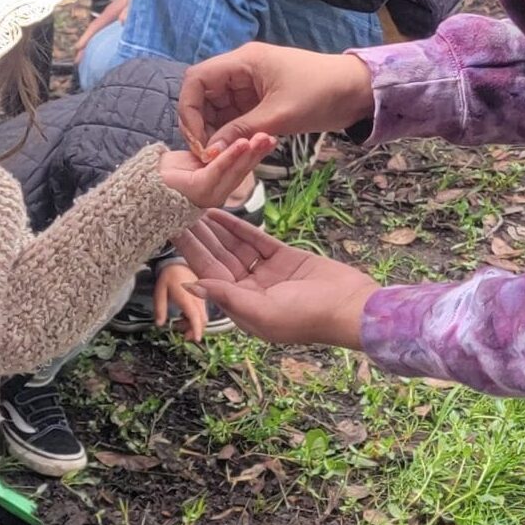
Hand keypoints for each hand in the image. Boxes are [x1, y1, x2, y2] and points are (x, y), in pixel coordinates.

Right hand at [74, 0, 131, 61]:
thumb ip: (130, 7)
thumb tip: (122, 21)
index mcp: (112, 11)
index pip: (96, 26)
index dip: (86, 38)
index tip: (77, 49)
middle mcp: (112, 14)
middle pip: (95, 32)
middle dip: (85, 46)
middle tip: (78, 61)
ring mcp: (117, 16)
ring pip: (102, 33)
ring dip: (94, 45)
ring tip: (87, 59)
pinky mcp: (125, 18)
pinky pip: (110, 32)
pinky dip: (104, 41)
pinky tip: (107, 49)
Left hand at [155, 263, 207, 341]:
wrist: (177, 264)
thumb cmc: (168, 276)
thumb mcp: (159, 292)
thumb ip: (160, 308)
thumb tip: (159, 324)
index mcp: (187, 297)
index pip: (195, 316)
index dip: (197, 329)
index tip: (196, 339)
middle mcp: (197, 298)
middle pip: (202, 320)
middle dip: (194, 330)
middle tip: (183, 336)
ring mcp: (201, 298)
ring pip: (203, 317)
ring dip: (193, 325)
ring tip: (178, 324)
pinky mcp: (202, 298)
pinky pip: (202, 312)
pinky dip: (194, 318)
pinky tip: (183, 317)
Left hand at [158, 135, 275, 209]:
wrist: (146, 183)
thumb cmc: (171, 171)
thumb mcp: (200, 157)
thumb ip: (217, 152)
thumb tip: (235, 139)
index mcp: (221, 183)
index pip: (243, 165)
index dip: (258, 152)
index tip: (270, 137)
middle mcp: (220, 191)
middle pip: (244, 168)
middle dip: (259, 152)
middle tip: (273, 136)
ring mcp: (212, 193)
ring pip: (234, 169)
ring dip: (250, 153)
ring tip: (262, 138)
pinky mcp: (201, 190)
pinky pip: (218, 170)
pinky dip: (230, 155)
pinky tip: (242, 143)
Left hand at [174, 210, 378, 347]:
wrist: (353, 307)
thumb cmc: (308, 317)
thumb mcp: (263, 310)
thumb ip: (226, 296)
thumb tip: (190, 286)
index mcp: (241, 308)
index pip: (208, 276)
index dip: (190, 254)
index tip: (171, 233)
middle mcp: (250, 291)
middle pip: (217, 260)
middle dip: (198, 237)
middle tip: (175, 212)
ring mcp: (267, 273)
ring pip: (233, 247)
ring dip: (214, 229)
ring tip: (193, 207)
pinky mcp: (284, 258)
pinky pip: (255, 240)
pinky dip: (238, 226)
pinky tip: (220, 212)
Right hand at [179, 44, 374, 152]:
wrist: (359, 91)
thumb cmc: (322, 93)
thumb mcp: (279, 115)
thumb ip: (242, 132)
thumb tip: (210, 151)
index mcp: (243, 61)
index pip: (197, 79)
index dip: (188, 109)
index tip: (197, 140)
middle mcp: (242, 70)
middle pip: (204, 95)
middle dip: (201, 124)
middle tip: (209, 155)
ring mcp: (251, 85)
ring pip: (219, 108)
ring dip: (218, 131)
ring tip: (223, 156)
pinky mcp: (262, 99)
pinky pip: (237, 115)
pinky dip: (234, 132)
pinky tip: (238, 149)